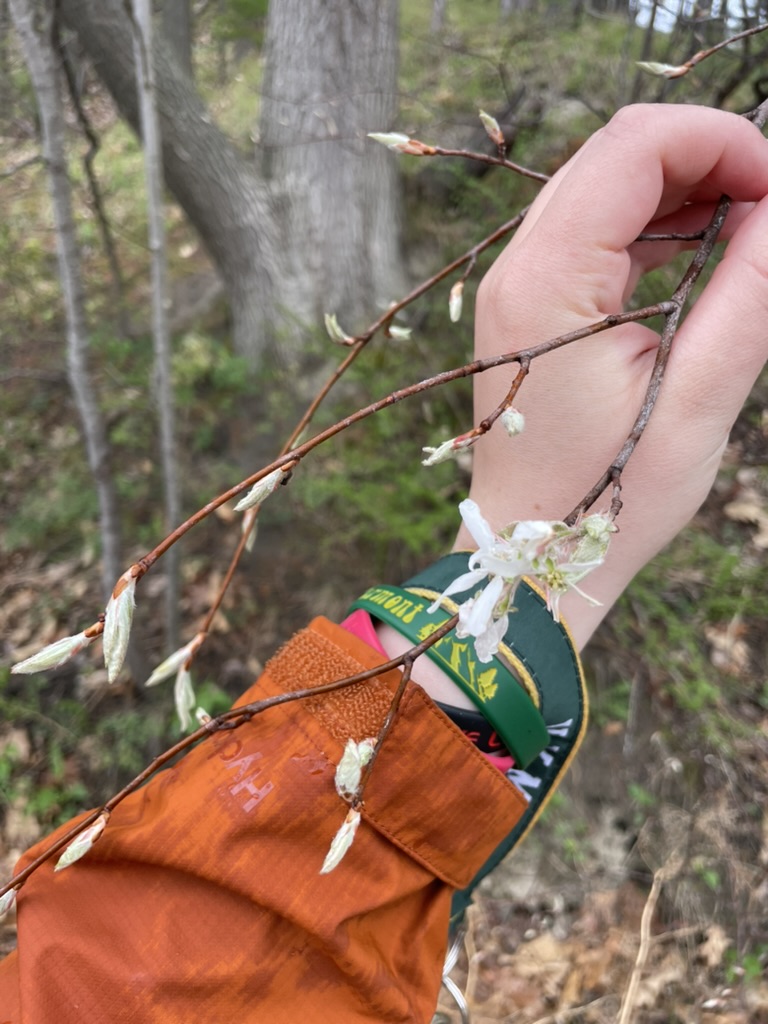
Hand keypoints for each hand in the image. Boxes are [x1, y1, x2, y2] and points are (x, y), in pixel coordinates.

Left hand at [463, 104, 767, 647]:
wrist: (530, 554)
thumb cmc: (604, 499)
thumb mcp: (696, 402)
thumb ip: (748, 294)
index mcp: (546, 282)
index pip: (632, 147)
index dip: (720, 141)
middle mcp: (518, 269)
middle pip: (615, 156)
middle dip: (705, 159)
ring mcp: (518, 286)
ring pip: (605, 189)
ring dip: (683, 192)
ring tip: (748, 232)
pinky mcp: (531, 308)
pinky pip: (595, 236)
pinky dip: (655, 229)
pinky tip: (703, 257)